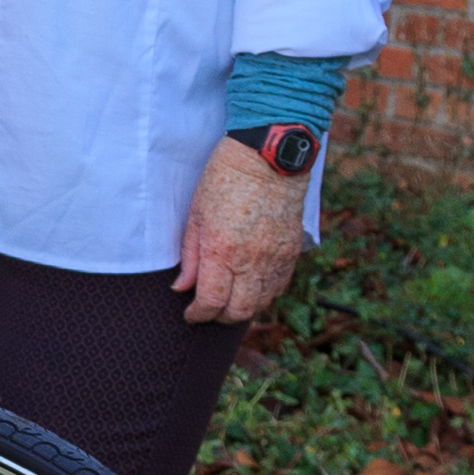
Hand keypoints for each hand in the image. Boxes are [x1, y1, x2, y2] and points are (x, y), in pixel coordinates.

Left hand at [174, 140, 311, 324]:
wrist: (268, 156)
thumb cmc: (225, 179)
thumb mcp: (195, 214)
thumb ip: (190, 256)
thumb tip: (182, 287)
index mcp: (221, 251)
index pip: (210, 302)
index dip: (197, 315)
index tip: (189, 314)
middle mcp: (251, 260)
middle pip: (238, 311)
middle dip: (219, 318)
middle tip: (207, 311)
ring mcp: (275, 258)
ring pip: (261, 303)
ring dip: (242, 308)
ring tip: (228, 299)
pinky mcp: (291, 251)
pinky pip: (279, 286)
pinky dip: (264, 294)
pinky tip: (251, 286)